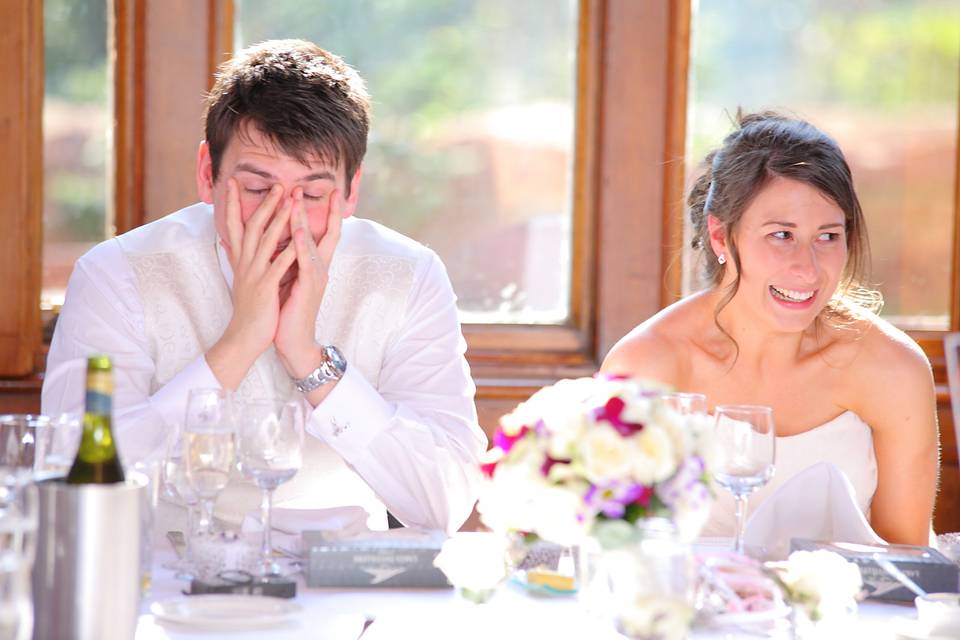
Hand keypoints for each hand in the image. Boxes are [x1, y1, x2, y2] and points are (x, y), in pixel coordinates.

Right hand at [207, 180, 295, 388]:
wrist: (245, 337)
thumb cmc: (249, 308)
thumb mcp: (242, 278)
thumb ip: (238, 257)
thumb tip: (227, 240)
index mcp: (241, 260)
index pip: (235, 225)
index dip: (232, 203)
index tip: (233, 182)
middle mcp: (245, 263)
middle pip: (252, 226)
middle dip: (264, 204)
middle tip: (276, 184)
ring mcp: (255, 275)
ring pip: (266, 241)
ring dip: (279, 220)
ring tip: (290, 201)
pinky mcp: (265, 288)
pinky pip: (279, 266)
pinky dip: (288, 252)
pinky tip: (299, 239)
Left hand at [275, 187, 342, 378]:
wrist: (294, 341)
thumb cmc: (289, 312)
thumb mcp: (290, 280)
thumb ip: (290, 261)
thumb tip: (283, 242)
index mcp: (315, 265)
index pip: (325, 233)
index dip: (329, 212)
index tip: (330, 191)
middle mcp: (320, 268)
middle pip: (322, 231)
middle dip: (312, 208)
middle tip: (303, 185)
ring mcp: (316, 277)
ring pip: (312, 242)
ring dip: (303, 220)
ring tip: (295, 199)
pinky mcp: (309, 288)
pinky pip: (306, 262)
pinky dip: (302, 246)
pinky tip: (297, 232)